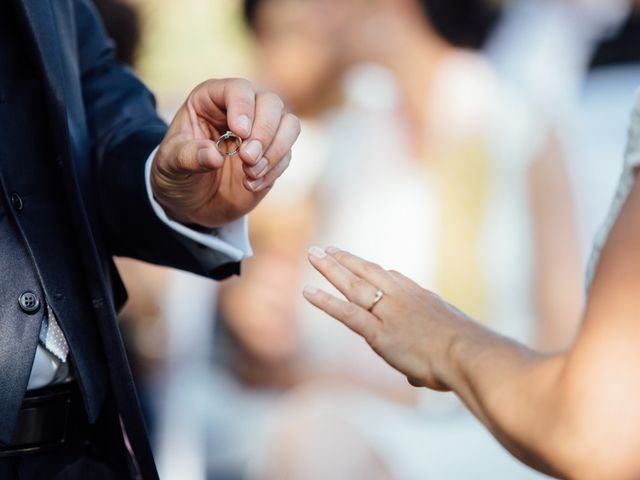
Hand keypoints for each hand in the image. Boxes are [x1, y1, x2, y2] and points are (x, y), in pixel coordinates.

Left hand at [151, 78, 300, 226]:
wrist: (190, 201)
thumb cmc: (176, 173)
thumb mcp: (170, 164)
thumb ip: (188, 157)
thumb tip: (215, 155)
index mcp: (212, 100)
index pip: (238, 89)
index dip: (243, 107)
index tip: (240, 133)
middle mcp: (241, 110)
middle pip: (271, 103)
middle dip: (264, 132)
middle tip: (247, 158)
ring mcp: (261, 132)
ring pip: (289, 125)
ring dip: (275, 150)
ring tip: (251, 172)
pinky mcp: (272, 155)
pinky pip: (286, 155)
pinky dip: (272, 171)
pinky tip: (250, 184)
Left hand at [303, 246, 478, 390]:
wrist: (467, 353)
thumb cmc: (466, 355)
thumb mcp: (451, 346)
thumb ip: (429, 357)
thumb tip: (417, 377)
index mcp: (422, 298)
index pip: (394, 279)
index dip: (374, 271)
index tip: (362, 263)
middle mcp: (402, 298)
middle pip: (368, 272)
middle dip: (346, 259)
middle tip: (327, 248)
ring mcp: (388, 312)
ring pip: (353, 285)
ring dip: (330, 268)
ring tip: (313, 253)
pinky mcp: (378, 332)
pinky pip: (346, 313)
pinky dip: (325, 302)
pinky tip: (308, 292)